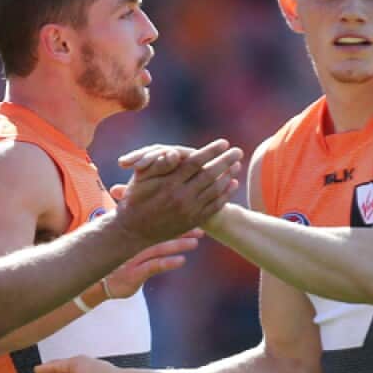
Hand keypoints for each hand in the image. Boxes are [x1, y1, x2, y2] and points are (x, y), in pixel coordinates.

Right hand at [102, 230, 202, 298]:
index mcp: (133, 235)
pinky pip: (154, 266)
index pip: (157, 224)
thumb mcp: (125, 247)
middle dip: (182, 231)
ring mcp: (133, 257)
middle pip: (161, 233)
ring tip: (195, 243)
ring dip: (178, 245)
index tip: (192, 217)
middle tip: (201, 229)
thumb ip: (139, 235)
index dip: (175, 221)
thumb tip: (158, 224)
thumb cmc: (115, 264)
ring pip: (159, 248)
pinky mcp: (134, 272)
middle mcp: (133, 242)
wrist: (98, 284)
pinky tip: (181, 261)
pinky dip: (168, 262)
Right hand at [112, 139, 243, 243]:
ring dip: (228, 176)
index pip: (195, 163)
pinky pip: (214, 206)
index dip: (210, 151)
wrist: (133, 231)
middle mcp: (181, 197)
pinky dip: (225, 195)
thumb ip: (158, 164)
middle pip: (210, 175)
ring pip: (215, 190)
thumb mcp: (140, 179)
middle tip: (238, 151)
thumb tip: (174, 152)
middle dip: (226, 161)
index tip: (223, 142)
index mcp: (169, 184)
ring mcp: (189, 211)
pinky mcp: (193, 221)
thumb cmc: (135, 199)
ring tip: (237, 165)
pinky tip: (232, 184)